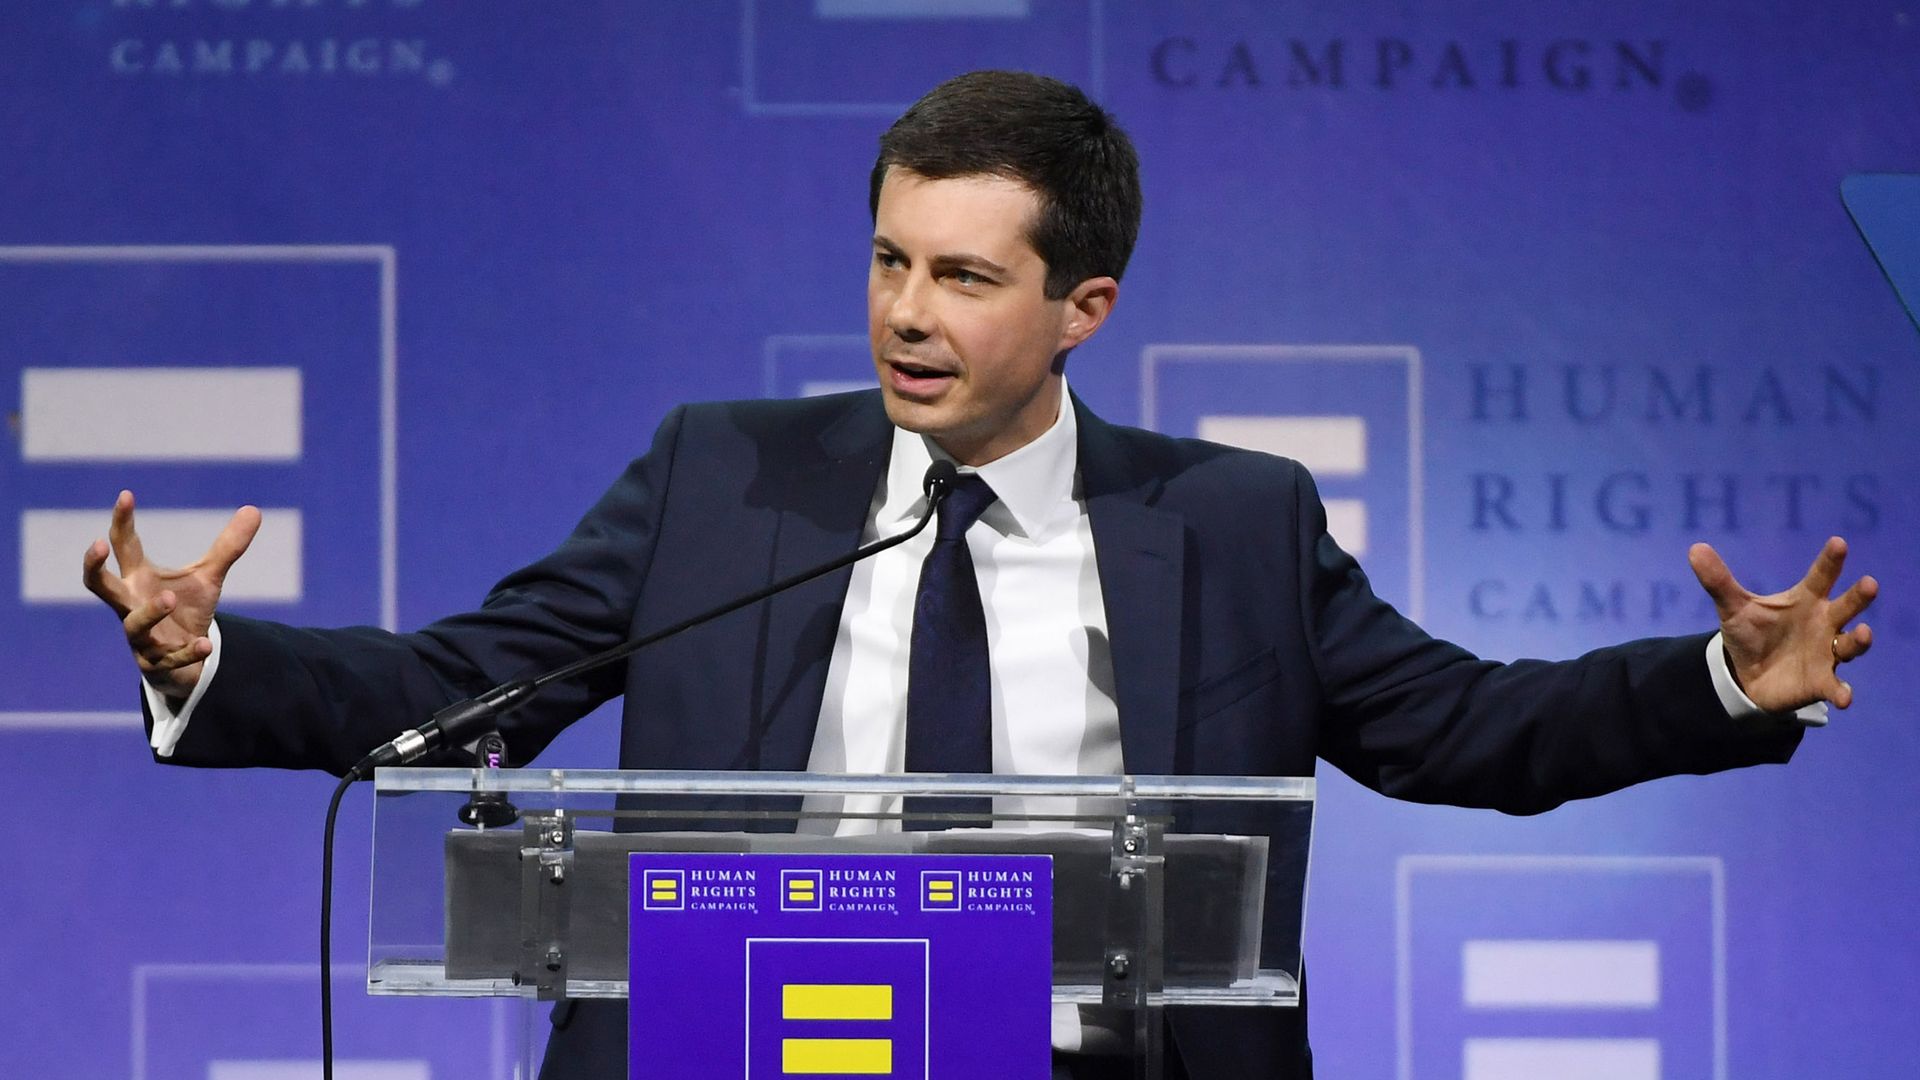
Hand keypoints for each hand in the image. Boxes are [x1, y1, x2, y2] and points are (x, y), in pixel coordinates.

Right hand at [81, 490, 260, 700]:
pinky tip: (205, 644)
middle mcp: (131, 605)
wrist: (188, 658)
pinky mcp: (155, 664)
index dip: (121, 522)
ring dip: (150, 611)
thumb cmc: (187, 609)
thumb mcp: (208, 576)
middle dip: (94, 567)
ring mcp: (140, 636)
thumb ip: (227, 547)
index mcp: (139, 579)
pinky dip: (187, 651)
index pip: (124, 546)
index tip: (127, 495)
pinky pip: (168, 659)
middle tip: (97, 545)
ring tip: (169, 598)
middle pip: (99, 586)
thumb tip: (255, 509)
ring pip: (133, 625)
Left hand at [1689, 537, 1877, 712]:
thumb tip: (1695, 548)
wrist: (1746, 674)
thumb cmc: (1751, 633)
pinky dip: (1842, 692)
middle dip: (1859, 596)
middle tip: (1869, 583)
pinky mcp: (1822, 681)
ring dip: (1859, 640)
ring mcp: (1827, 652)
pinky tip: (1844, 698)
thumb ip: (1718, 581)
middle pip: (1847, 606)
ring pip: (1850, 644)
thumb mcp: (1733, 608)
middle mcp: (1824, 623)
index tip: (1839, 543)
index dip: (1830, 561)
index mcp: (1806, 600)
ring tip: (1863, 632)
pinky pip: (1836, 686)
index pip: (1821, 576)